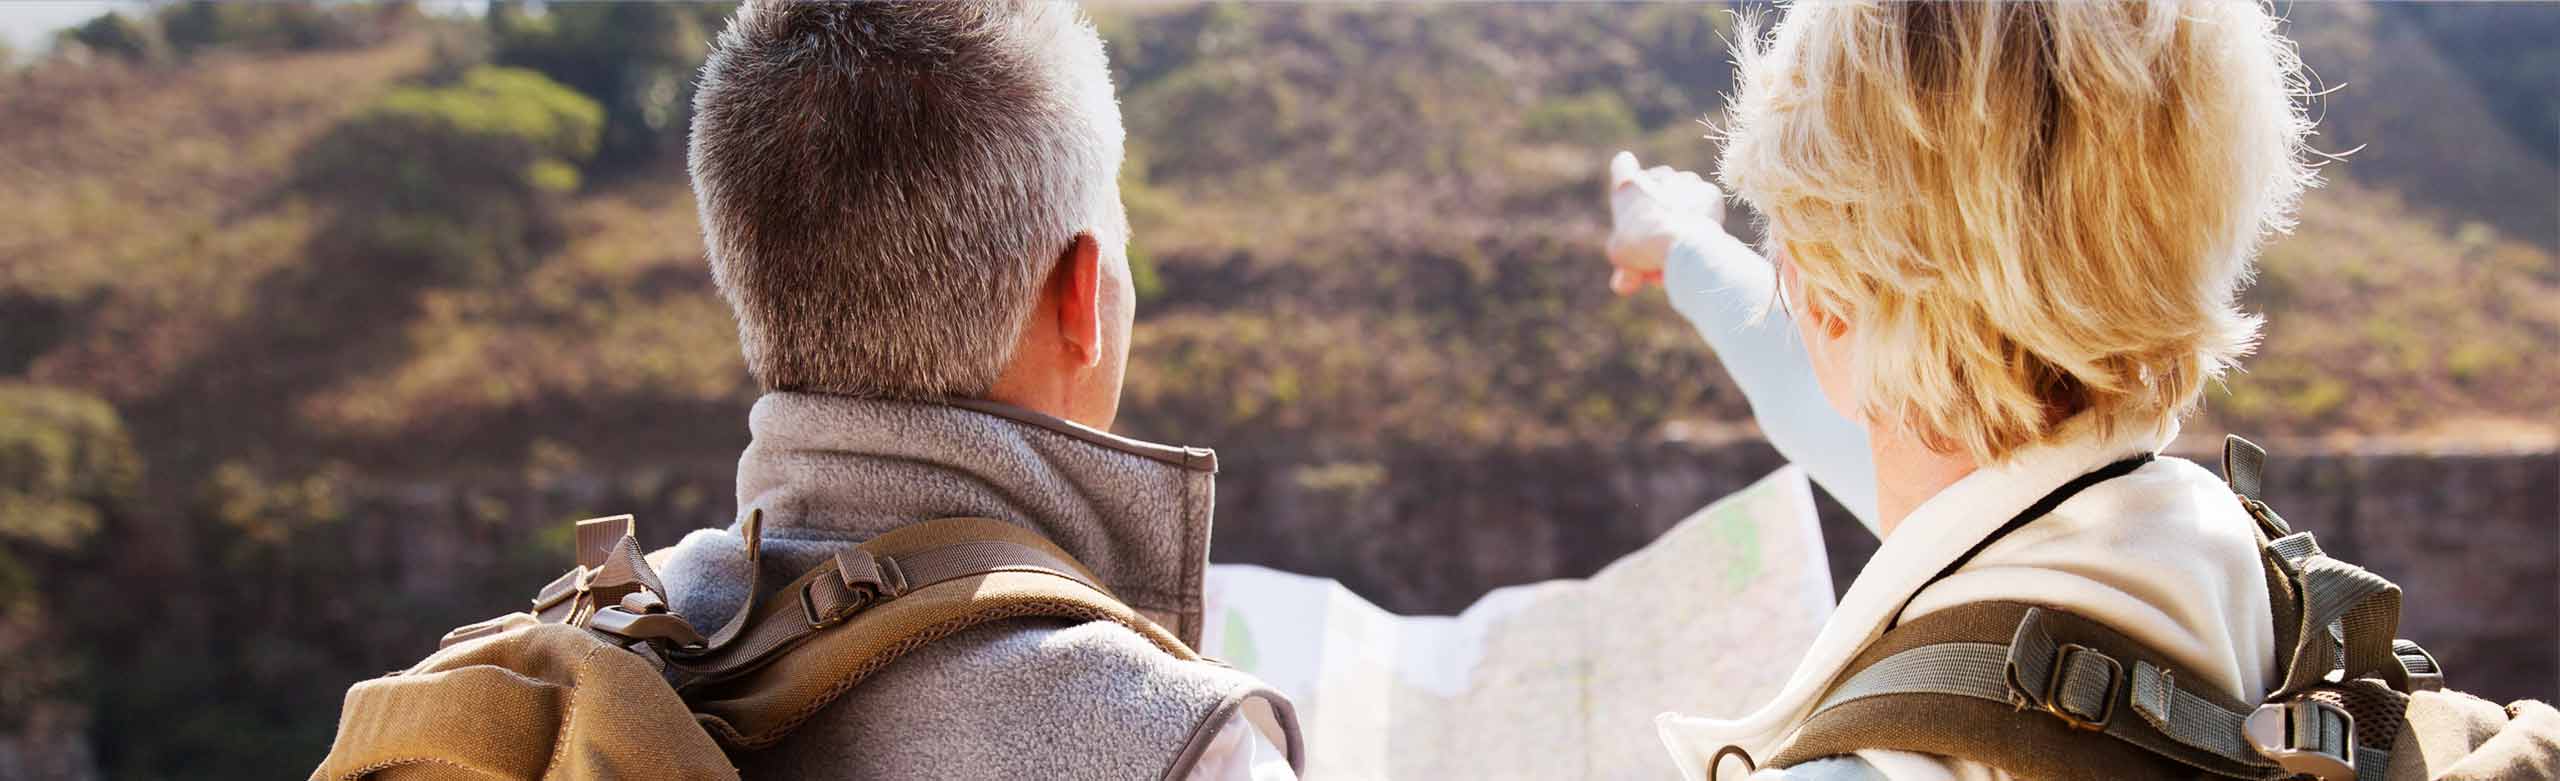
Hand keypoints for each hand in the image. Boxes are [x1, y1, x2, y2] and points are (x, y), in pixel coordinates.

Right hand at [1605, 151, 1725, 295]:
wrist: (1683, 245)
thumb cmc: (1644, 247)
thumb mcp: (1621, 257)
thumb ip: (1623, 263)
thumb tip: (1626, 283)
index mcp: (1629, 186)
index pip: (1622, 164)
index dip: (1625, 172)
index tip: (1631, 184)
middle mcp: (1658, 176)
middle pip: (1656, 184)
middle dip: (1656, 206)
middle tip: (1656, 238)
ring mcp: (1687, 182)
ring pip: (1681, 194)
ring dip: (1679, 212)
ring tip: (1678, 244)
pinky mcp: (1710, 193)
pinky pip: (1703, 204)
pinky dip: (1701, 219)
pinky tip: (1696, 239)